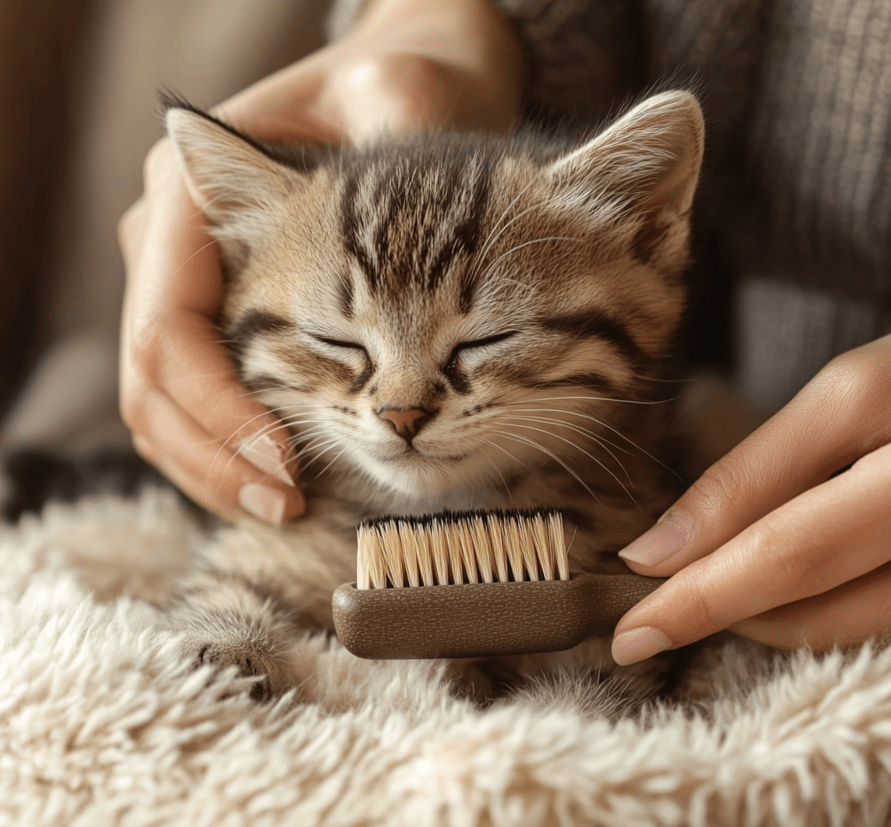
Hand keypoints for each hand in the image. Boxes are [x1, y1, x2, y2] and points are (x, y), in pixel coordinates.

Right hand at [118, 0, 523, 521]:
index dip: (218, 409)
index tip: (284, 457)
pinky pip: (197, 403)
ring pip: (164, 406)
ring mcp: (191, 287)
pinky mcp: (220, 318)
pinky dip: (228, 452)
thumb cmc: (396, 89)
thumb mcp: (402, 99)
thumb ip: (390, 140)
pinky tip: (287, 478)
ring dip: (217, 468)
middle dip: (215, 456)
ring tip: (286, 505)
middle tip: (285, 503)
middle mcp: (172, 247)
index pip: (168, 329)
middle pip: (153, 382)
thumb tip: (409, 202)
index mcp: (187, 196)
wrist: (393, 86)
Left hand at [611, 334, 890, 663]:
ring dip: (767, 616)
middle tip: (651, 620)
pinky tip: (788, 590)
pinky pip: (882, 620)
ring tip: (716, 591)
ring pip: (851, 623)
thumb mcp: (845, 399)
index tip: (630, 628)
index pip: (786, 544)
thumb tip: (658, 552)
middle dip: (720, 610)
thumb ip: (754, 475)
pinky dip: (823, 613)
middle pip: (814, 588)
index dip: (699, 594)